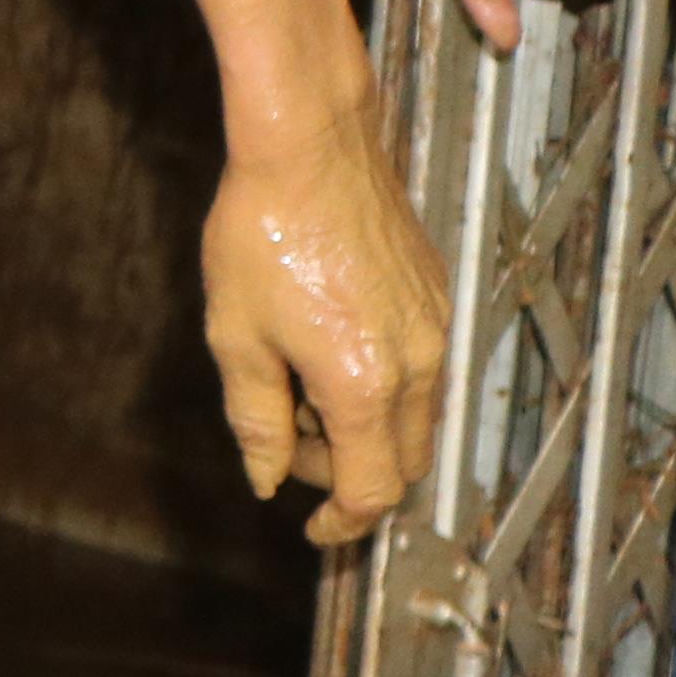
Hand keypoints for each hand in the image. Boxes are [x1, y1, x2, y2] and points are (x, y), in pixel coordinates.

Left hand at [204, 110, 448, 549]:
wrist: (311, 146)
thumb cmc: (262, 235)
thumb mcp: (236, 337)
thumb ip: (257, 419)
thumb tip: (269, 479)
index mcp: (364, 386)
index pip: (371, 490)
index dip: (341, 521)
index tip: (313, 530)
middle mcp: (418, 365)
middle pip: (401, 462)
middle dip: (346, 472)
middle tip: (288, 443)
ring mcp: (438, 329)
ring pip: (415, 418)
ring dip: (363, 428)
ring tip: (296, 381)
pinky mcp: (439, 298)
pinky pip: (422, 371)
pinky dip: (380, 386)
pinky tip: (324, 346)